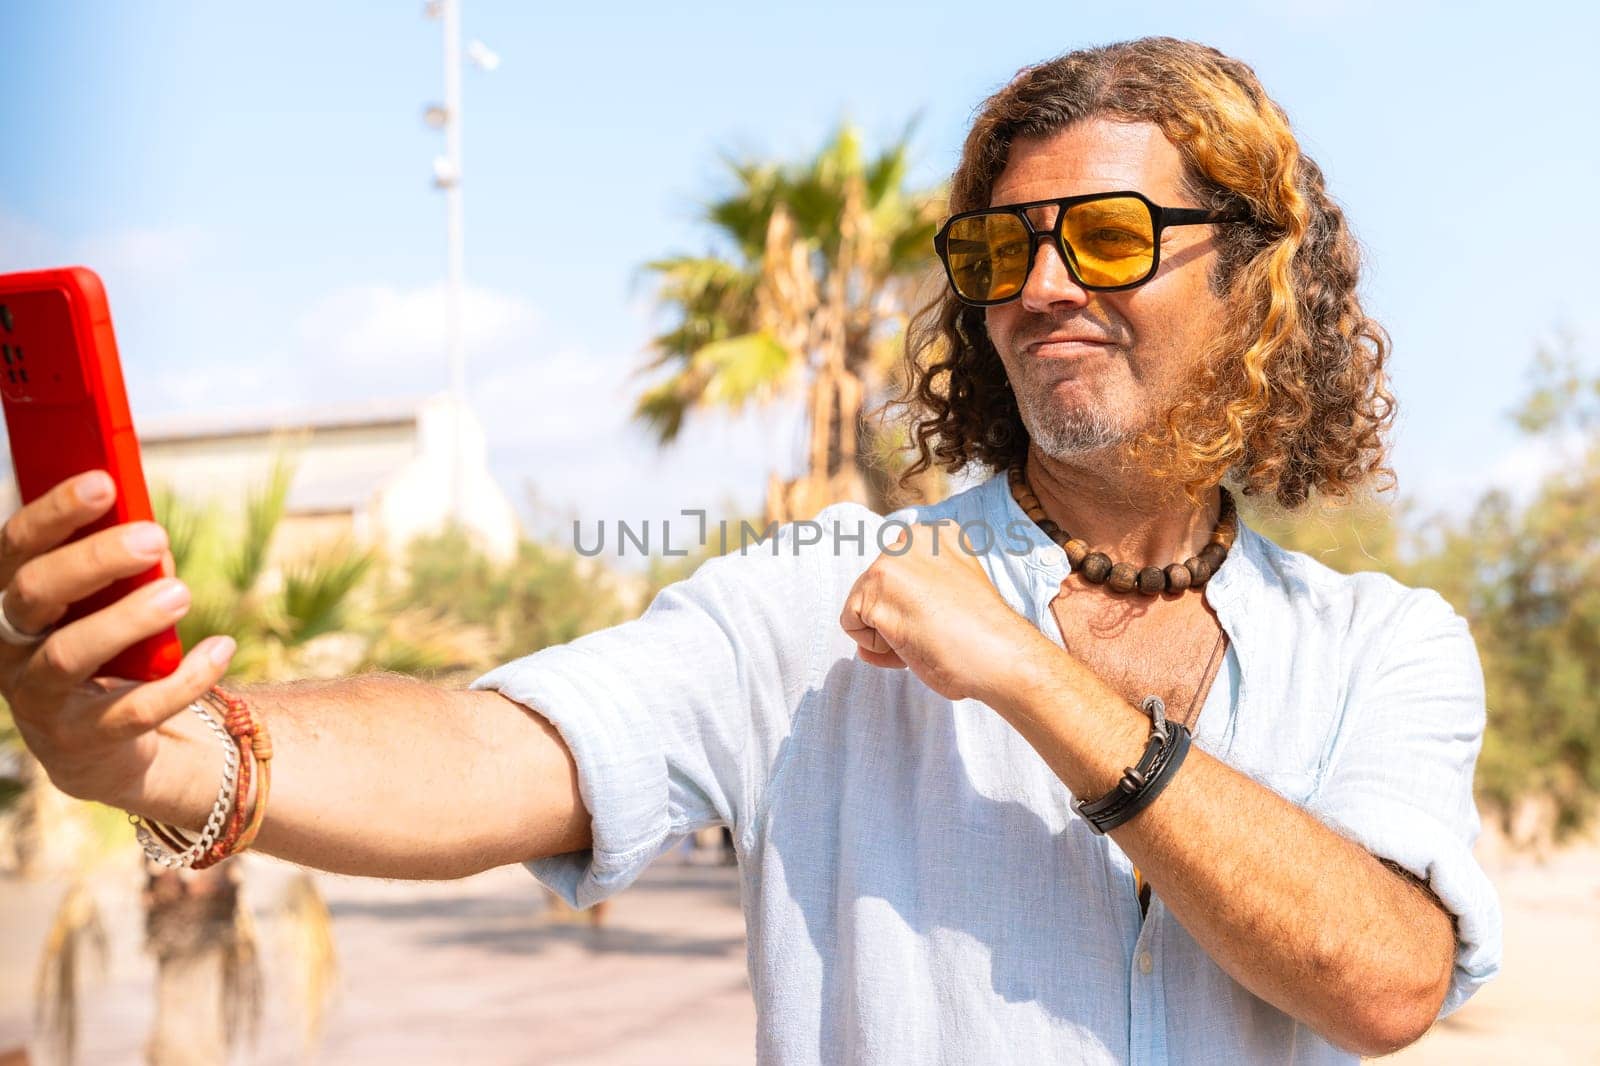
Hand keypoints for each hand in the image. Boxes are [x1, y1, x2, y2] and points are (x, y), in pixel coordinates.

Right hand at [0, 470, 234, 809]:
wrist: (100, 743)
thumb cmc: (105, 647)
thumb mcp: (106, 602)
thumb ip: (120, 568)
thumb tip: (152, 537)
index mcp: (11, 597)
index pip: (18, 545)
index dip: (55, 511)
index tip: (105, 482)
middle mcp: (9, 646)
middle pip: (35, 592)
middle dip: (94, 559)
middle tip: (154, 537)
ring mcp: (38, 697)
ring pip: (68, 654)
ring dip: (128, 619)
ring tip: (180, 593)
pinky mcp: (80, 739)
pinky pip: (132, 710)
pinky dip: (183, 680)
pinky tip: (221, 648)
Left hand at [838, 520, 1053, 703]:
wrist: (1002, 658)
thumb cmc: (983, 638)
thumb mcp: (953, 592)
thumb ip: (917, 589)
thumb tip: (867, 618)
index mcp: (935, 534)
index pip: (895, 574)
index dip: (912, 607)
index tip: (943, 619)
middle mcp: (912, 537)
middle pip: (874, 588)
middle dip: (894, 619)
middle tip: (934, 635)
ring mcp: (892, 560)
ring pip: (861, 606)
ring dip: (886, 635)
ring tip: (925, 639)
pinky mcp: (875, 588)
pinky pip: (851, 626)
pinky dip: (876, 647)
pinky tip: (911, 644)